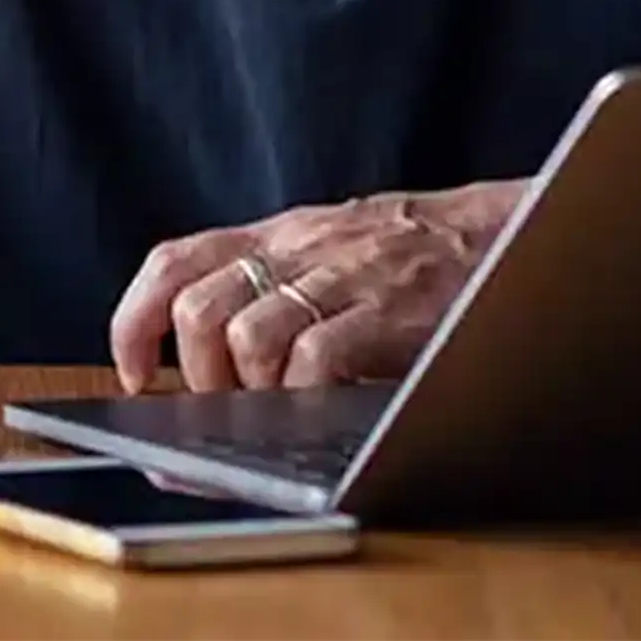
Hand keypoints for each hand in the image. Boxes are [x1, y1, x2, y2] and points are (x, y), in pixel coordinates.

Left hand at [109, 181, 527, 393]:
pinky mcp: (389, 312)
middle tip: (223, 405)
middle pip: (199, 308)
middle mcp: (299, 250)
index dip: (136, 319)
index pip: (175, 261)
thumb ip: (275, 290)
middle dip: (197, 373)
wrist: (505, 233)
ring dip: (246, 388)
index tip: (135, 372)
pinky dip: (302, 390)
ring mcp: (342, 279)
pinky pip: (317, 354)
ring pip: (246, 335)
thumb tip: (208, 368)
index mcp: (277, 233)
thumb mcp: (329, 253)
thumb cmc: (413, 257)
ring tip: (273, 408)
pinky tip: (318, 403)